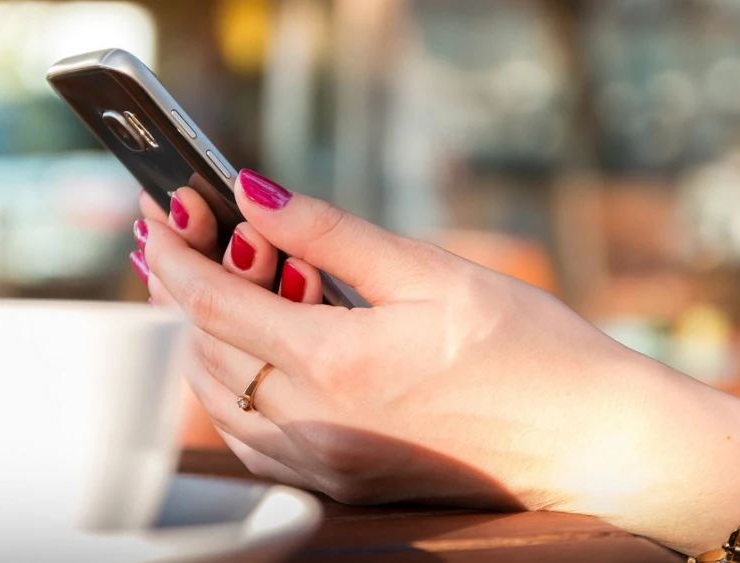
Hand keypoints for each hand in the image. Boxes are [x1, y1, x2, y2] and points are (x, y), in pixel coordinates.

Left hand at [133, 169, 704, 513]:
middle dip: (175, 293)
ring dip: (197, 341)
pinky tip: (247, 355)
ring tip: (201, 289)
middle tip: (172, 243)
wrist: (585, 438)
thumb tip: (254, 194)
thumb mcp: (430, 271)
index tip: (154, 216)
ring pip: (218, 399)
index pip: (214, 302)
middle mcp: (317, 424)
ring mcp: (326, 463)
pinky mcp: (341, 481)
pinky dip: (231, 388)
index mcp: (336, 363)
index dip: (175, 255)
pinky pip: (253, 438)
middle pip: (203, 352)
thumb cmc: (526, 348)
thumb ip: (331, 234)